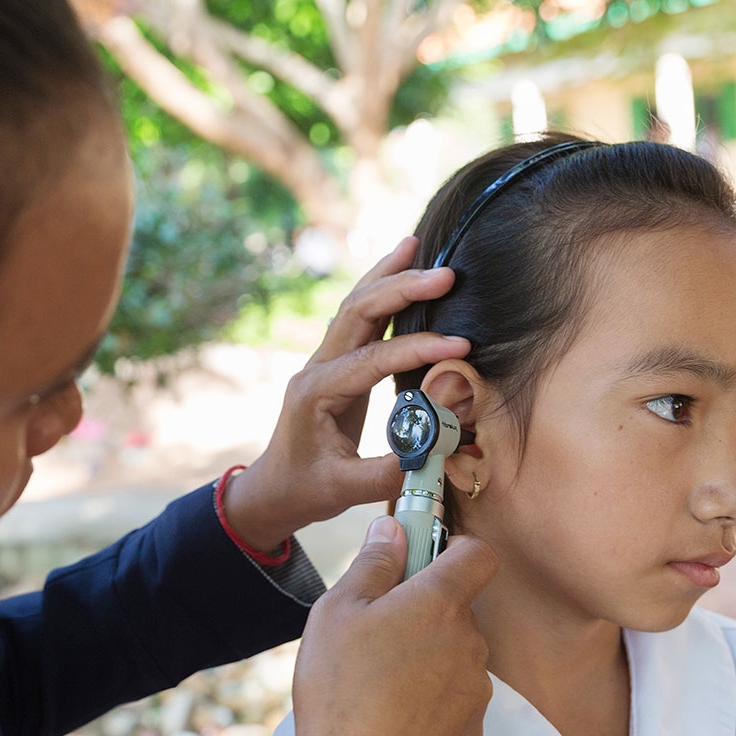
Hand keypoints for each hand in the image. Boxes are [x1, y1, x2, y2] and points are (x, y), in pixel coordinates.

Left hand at [220, 237, 467, 552]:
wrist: (275, 489)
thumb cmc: (305, 490)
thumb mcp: (344, 491)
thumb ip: (388, 473)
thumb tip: (438, 453)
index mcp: (315, 393)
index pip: (372, 359)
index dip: (417, 349)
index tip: (460, 347)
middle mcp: (317, 369)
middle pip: (358, 311)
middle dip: (401, 287)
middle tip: (447, 273)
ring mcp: (324, 363)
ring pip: (355, 305)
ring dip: (387, 275)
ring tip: (416, 244)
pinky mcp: (335, 366)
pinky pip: (358, 320)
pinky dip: (381, 292)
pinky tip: (401, 272)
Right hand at [290, 516, 496, 735]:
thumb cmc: (342, 689)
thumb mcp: (338, 611)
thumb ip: (373, 562)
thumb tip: (394, 527)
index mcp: (440, 603)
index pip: (478, 554)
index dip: (454, 548)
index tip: (420, 561)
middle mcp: (470, 642)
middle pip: (457, 609)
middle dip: (423, 611)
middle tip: (375, 633)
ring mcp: (476, 690)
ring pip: (453, 655)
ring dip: (426, 657)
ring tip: (376, 684)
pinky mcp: (472, 731)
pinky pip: (453, 697)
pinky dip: (430, 699)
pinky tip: (391, 718)